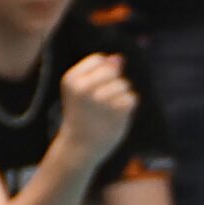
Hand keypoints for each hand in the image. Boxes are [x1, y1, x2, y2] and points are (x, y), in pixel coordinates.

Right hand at [56, 54, 136, 171]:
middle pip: (113, 70)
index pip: (99, 59)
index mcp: (72, 79)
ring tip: (108, 109)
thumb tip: (119, 58)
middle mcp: (84, 87)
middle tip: (102, 99)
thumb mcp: (83, 89)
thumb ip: (101, 71)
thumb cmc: (82, 114)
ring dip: (121, 96)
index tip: (94, 88)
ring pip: (124, 85)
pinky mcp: (116, 111)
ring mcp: (100, 99)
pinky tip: (116, 116)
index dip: (103, 72)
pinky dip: (127, 107)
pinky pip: (132, 98)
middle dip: (113, 82)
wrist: (80, 146)